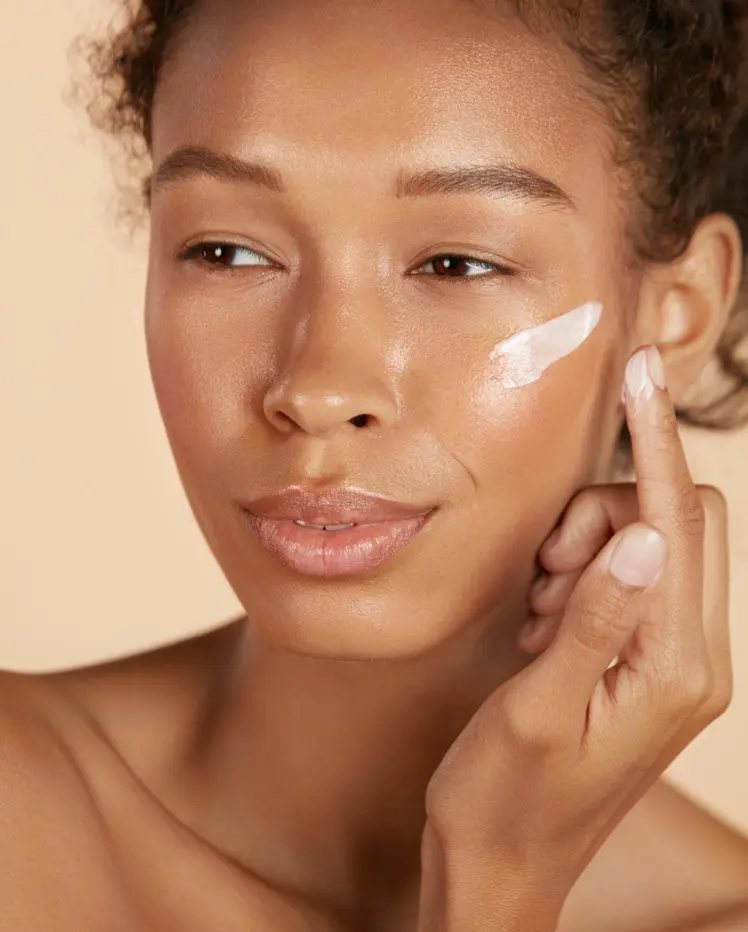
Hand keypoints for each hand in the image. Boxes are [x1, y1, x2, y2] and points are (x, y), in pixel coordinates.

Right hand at [417, 346, 732, 931]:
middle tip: (545, 573)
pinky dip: (583, 580)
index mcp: (673, 669)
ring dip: (586, 554)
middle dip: (607, 515)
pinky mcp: (646, 664)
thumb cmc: (504, 799)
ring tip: (538, 617)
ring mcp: (673, 663)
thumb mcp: (534, 710)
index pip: (675, 524)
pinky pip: (628, 582)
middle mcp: (691, 661)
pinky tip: (543, 627)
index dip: (655, 441)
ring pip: (649, 545)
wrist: (501, 867)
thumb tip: (641, 536)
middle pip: (679, 522)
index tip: (639, 374)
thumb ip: (594, 621)